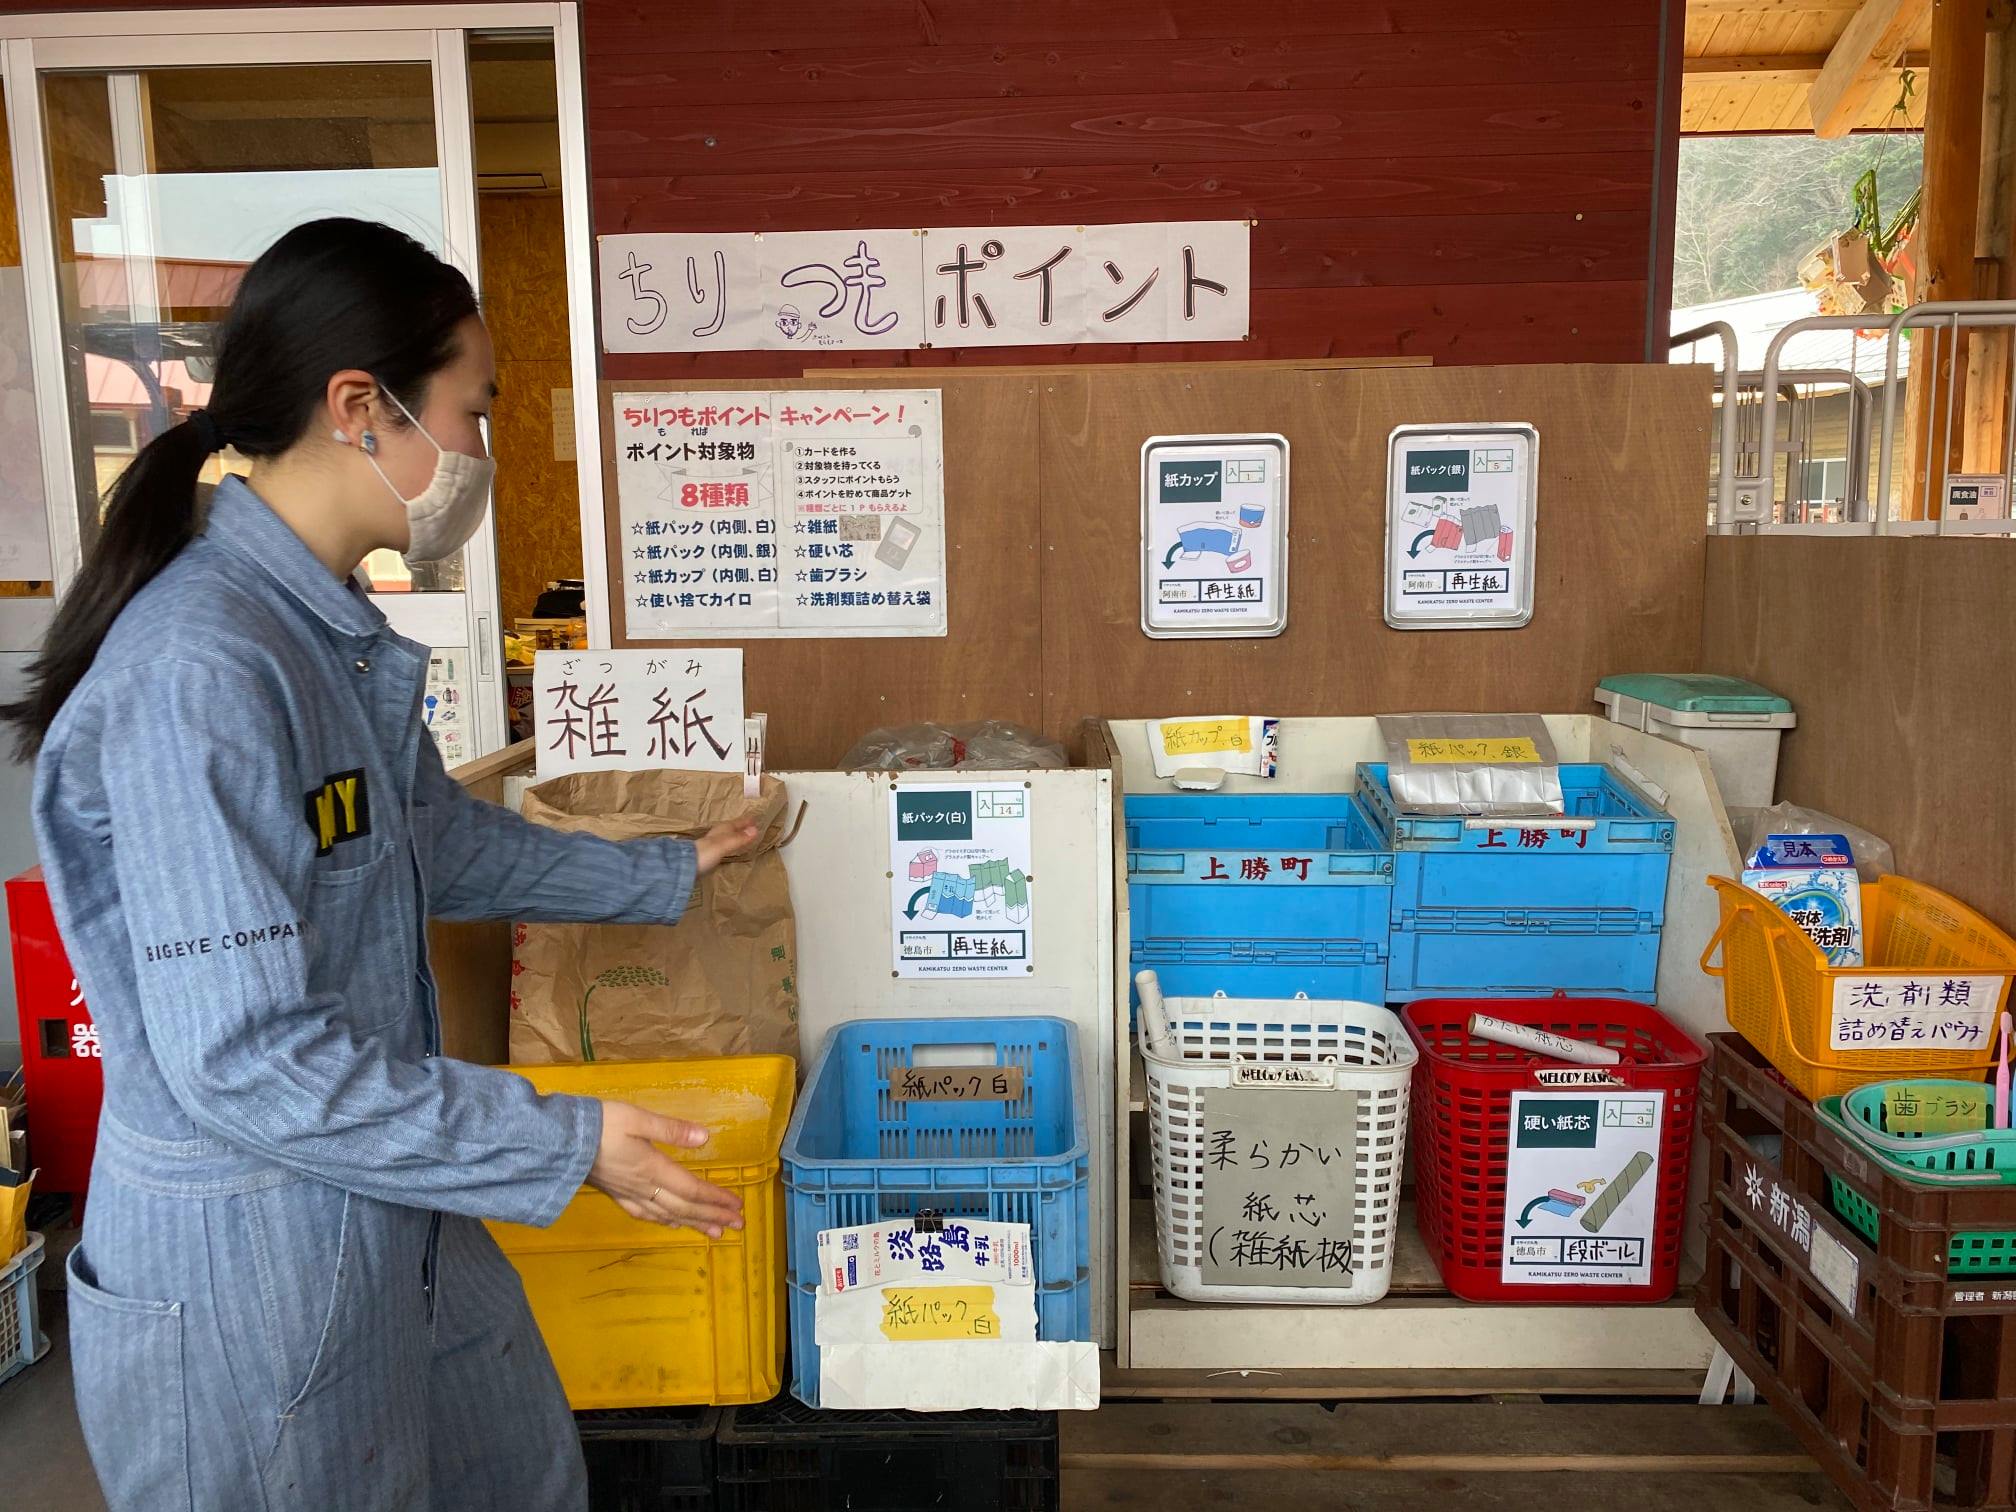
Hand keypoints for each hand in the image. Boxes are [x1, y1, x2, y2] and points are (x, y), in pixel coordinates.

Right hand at [586, 1101, 743, 1237]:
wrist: (558, 1141)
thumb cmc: (600, 1125)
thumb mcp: (637, 1118)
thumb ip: (671, 1130)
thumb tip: (706, 1138)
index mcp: (653, 1168)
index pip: (692, 1189)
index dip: (716, 1199)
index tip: (737, 1207)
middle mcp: (644, 1187)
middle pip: (684, 1207)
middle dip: (712, 1216)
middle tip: (737, 1226)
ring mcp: (629, 1194)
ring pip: (668, 1215)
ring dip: (694, 1223)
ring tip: (714, 1233)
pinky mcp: (616, 1194)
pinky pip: (646, 1214)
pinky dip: (665, 1221)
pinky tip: (671, 1223)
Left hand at [695, 817, 759, 875]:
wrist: (685, 865)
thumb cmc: (706, 852)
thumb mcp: (725, 844)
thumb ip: (739, 838)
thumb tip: (755, 830)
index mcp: (722, 830)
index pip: (737, 823)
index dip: (745, 821)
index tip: (755, 818)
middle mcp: (717, 834)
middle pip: (731, 828)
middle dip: (740, 827)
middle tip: (750, 826)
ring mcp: (711, 843)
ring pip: (726, 836)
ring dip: (734, 835)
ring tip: (741, 836)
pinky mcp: (708, 853)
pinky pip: (722, 845)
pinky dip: (728, 844)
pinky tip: (727, 849)